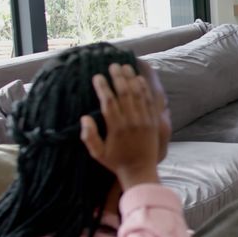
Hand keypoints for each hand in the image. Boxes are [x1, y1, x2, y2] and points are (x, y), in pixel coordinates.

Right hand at [80, 63, 160, 188]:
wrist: (140, 171)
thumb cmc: (116, 162)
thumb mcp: (97, 153)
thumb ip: (89, 136)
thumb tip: (84, 118)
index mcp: (116, 128)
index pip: (109, 102)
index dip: (103, 87)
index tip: (97, 76)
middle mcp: (131, 121)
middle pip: (124, 93)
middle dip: (118, 77)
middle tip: (112, 65)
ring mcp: (144, 120)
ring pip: (138, 94)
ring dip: (131, 78)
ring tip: (125, 67)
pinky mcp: (153, 122)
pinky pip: (149, 101)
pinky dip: (144, 89)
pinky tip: (139, 79)